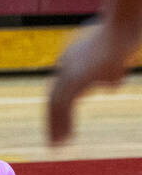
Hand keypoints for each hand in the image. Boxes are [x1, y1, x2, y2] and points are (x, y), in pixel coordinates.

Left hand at [47, 21, 136, 143]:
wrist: (122, 30)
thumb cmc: (120, 39)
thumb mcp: (113, 61)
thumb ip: (108, 73)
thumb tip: (110, 84)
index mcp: (73, 62)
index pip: (60, 90)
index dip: (59, 110)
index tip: (60, 128)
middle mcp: (66, 65)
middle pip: (54, 97)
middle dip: (53, 120)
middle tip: (54, 143)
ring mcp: (69, 70)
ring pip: (56, 102)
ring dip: (57, 125)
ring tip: (58, 145)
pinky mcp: (75, 77)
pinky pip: (63, 102)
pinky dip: (63, 120)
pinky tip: (65, 135)